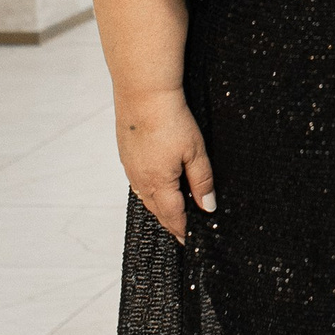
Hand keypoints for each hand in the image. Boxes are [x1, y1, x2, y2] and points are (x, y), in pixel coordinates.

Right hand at [112, 88, 214, 243]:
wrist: (143, 93)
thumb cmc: (170, 120)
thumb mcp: (195, 152)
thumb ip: (202, 182)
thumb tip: (208, 207)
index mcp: (159, 183)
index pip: (173, 216)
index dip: (182, 230)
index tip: (188, 241)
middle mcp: (140, 180)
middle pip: (157, 210)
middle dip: (170, 222)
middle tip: (182, 231)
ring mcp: (130, 168)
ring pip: (146, 197)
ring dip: (159, 206)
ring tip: (172, 212)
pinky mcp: (126, 155)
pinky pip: (138, 182)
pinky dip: (149, 190)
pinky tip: (156, 185)